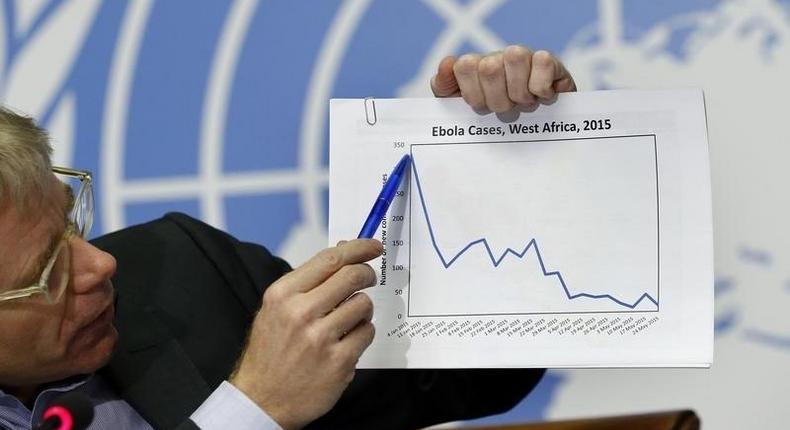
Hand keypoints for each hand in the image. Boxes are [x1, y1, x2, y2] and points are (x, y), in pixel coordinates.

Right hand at [230, 239, 382, 429]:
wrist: (261, 400)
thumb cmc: (271, 350)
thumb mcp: (277, 309)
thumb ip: (309, 282)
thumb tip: (343, 251)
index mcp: (282, 295)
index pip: (329, 260)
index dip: (357, 248)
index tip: (373, 246)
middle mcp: (300, 313)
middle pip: (352, 277)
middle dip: (366, 274)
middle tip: (368, 278)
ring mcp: (320, 338)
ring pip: (363, 305)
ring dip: (362, 309)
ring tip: (349, 320)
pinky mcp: (339, 362)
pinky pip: (367, 333)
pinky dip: (362, 334)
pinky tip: (347, 342)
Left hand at [431, 45, 575, 112]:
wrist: (534, 133)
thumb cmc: (493, 120)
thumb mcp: (459, 107)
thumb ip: (443, 86)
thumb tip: (448, 63)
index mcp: (476, 65)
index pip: (465, 65)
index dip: (473, 94)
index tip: (481, 106)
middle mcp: (499, 56)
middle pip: (489, 67)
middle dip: (497, 100)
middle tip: (506, 108)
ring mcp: (525, 57)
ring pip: (515, 57)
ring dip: (519, 93)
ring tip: (523, 103)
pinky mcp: (551, 62)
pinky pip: (543, 62)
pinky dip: (541, 87)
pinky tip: (542, 97)